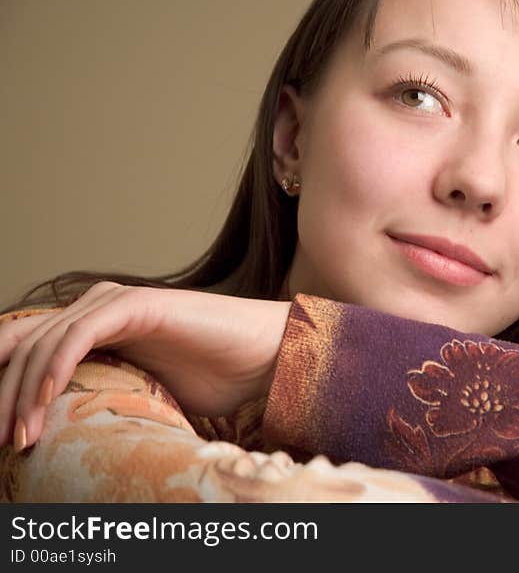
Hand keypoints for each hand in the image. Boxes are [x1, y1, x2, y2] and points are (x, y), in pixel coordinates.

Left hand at [0, 282, 291, 450]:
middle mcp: (98, 309)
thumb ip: (105, 399)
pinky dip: (56, 366)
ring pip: (46, 343)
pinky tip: (47, 399)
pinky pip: (81, 334)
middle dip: (4, 395)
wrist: (264, 357)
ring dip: (24, 392)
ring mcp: (117, 303)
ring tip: (20, 436)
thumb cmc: (216, 378)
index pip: (27, 352)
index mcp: (95, 328)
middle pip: (25, 348)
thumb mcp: (145, 397)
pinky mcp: (136, 305)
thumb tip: (66, 442)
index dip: (4, 389)